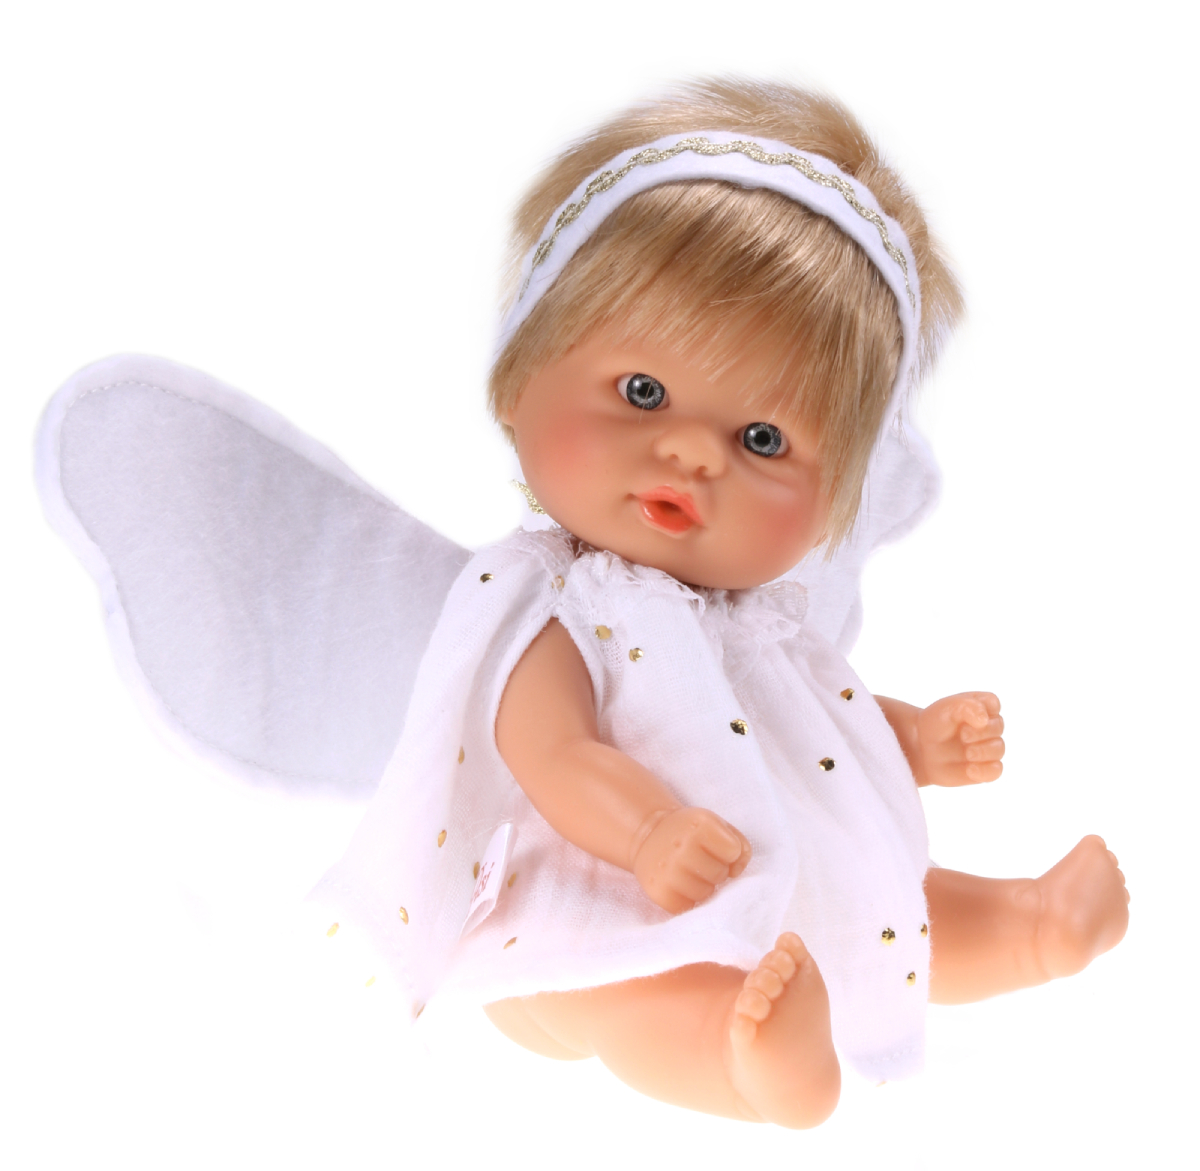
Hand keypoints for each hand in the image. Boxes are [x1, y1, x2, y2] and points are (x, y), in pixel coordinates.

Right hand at [631, 807, 751, 913]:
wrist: (649, 835)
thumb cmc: (691, 832)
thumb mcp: (717, 825)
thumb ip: (740, 845)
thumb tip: (735, 873)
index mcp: (699, 824)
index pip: (733, 851)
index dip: (728, 852)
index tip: (715, 847)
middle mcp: (681, 846)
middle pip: (720, 874)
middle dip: (716, 870)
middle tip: (702, 862)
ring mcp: (667, 870)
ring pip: (705, 894)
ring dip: (703, 886)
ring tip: (691, 873)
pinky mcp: (657, 891)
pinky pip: (687, 907)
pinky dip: (687, 899)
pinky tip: (679, 885)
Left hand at [913, 692, 1003, 786]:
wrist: (920, 749)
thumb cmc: (934, 725)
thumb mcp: (946, 708)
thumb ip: (968, 707)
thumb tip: (984, 720)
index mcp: (980, 706)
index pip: (992, 702)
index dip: (980, 710)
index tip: (961, 716)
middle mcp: (987, 726)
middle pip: (998, 726)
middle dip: (981, 732)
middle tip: (963, 736)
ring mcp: (987, 747)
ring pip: (999, 749)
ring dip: (983, 751)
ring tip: (967, 753)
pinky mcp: (984, 767)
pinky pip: (996, 771)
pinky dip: (985, 771)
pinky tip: (970, 770)